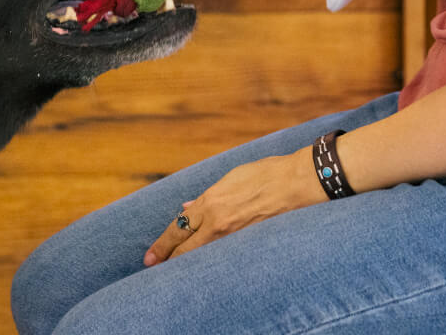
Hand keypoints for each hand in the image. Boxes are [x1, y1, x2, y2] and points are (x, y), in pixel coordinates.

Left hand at [143, 151, 323, 265]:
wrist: (296, 183)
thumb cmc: (265, 174)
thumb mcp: (231, 178)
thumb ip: (207, 195)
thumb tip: (189, 205)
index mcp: (211, 201)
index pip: (178, 227)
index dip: (163, 243)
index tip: (150, 256)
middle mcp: (218, 222)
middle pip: (185, 247)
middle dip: (167, 258)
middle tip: (152, 267)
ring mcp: (234, 236)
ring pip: (202, 255)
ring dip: (187, 263)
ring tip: (174, 271)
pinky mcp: (249, 243)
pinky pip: (224, 256)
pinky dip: (212, 262)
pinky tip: (206, 268)